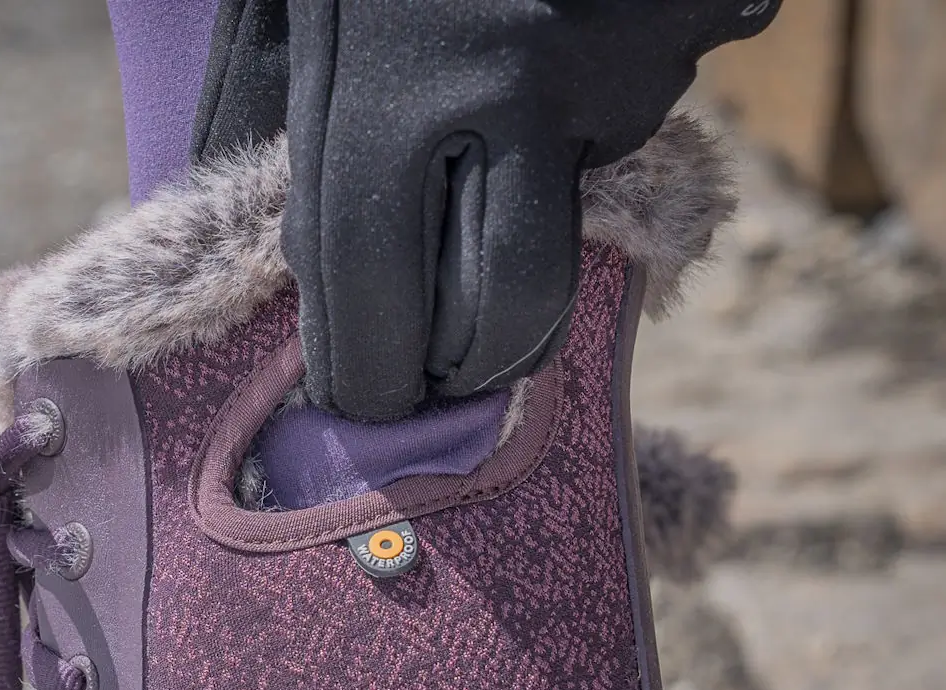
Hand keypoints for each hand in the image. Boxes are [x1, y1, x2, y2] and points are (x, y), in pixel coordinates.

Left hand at [282, 0, 780, 419]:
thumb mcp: (284, 15)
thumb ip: (258, 132)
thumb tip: (253, 270)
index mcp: (384, 91)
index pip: (374, 300)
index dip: (364, 373)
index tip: (358, 395)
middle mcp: (507, 90)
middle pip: (509, 314)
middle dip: (472, 363)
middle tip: (441, 362)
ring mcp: (613, 64)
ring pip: (578, 217)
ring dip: (534, 218)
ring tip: (484, 140)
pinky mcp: (695, 35)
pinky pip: (631, 129)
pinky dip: (586, 126)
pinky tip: (546, 57)